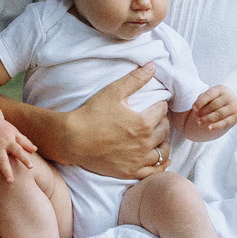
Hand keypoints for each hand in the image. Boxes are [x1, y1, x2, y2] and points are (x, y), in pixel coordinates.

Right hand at [0, 119, 37, 184]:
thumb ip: (24, 142)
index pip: (18, 151)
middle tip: (10, 181)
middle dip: (6, 170)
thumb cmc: (4, 128)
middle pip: (2, 159)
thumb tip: (35, 150)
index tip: (31, 167)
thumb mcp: (15, 132)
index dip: (24, 158)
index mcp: (8, 142)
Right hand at [58, 63, 171, 177]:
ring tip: (158, 137)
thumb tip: (153, 66)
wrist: (71, 139)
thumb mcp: (113, 92)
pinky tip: (161, 159)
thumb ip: (135, 79)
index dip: (160, 105)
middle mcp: (144, 144)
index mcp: (143, 123)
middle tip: (156, 118)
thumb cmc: (91, 114)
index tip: (156, 104)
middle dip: (163, 122)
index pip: (162, 111)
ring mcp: (137, 160)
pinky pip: (154, 171)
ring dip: (164, 143)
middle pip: (165, 131)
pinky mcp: (130, 172)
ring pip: (163, 152)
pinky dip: (160, 164)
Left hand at [186, 85, 236, 136]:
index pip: (209, 95)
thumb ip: (202, 101)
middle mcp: (229, 96)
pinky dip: (216, 126)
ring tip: (199, 122)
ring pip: (219, 114)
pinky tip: (209, 128)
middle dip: (203, 112)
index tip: (193, 108)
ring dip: (207, 119)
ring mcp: (234, 106)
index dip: (200, 102)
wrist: (227, 107)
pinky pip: (225, 122)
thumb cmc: (214, 101)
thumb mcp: (208, 98)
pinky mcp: (236, 117)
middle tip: (196, 117)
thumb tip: (196, 111)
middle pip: (213, 105)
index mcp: (221, 89)